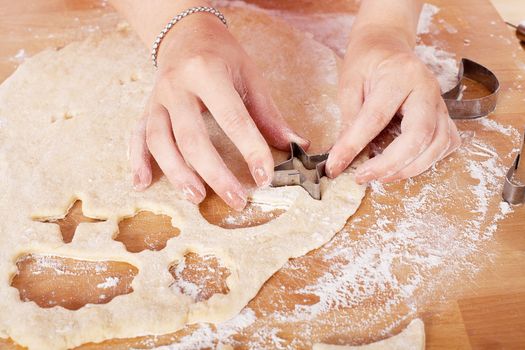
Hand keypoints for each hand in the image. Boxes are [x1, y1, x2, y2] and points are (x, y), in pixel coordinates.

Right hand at [130, 14, 307, 209]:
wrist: (186, 34)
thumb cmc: (222, 56)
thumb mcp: (249, 76)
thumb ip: (269, 115)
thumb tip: (296, 146)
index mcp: (208, 73)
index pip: (232, 118)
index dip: (250, 150)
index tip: (265, 177)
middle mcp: (177, 86)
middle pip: (192, 137)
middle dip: (215, 174)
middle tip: (236, 199)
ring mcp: (157, 99)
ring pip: (160, 141)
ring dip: (177, 173)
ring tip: (197, 197)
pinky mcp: (147, 109)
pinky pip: (137, 137)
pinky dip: (137, 161)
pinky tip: (142, 183)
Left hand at [326, 28, 460, 183]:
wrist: (388, 45)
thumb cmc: (367, 62)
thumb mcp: (349, 84)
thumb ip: (349, 119)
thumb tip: (341, 157)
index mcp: (399, 75)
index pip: (376, 117)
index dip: (354, 145)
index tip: (336, 166)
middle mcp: (426, 88)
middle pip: (419, 134)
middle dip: (391, 163)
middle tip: (364, 177)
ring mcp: (440, 102)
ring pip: (438, 143)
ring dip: (411, 168)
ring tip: (382, 177)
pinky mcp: (444, 114)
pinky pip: (446, 143)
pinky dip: (429, 161)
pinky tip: (406, 166)